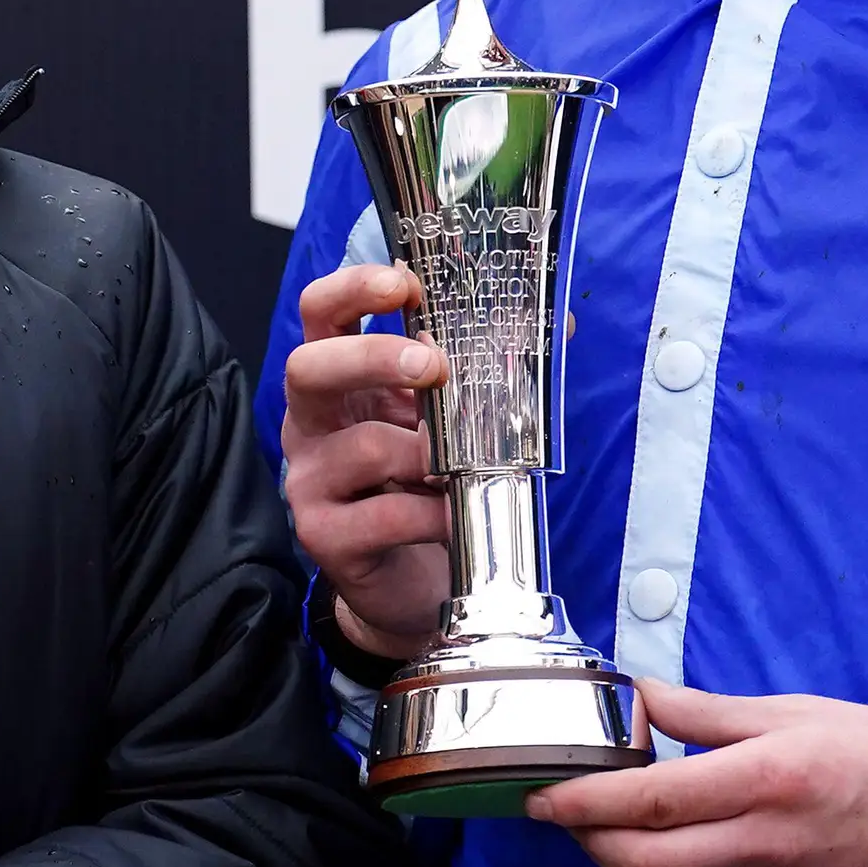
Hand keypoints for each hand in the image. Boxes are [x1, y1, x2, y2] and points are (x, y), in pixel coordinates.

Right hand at [281, 263, 451, 659]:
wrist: (412, 582)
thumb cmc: (426, 484)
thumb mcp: (447, 419)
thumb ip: (480, 373)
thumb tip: (559, 325)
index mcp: (338, 379)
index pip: (320, 314)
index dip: (352, 289)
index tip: (404, 284)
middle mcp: (309, 422)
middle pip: (308, 367)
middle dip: (373, 358)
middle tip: (432, 364)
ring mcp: (309, 479)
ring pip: (360, 447)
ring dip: (426, 453)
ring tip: (462, 467)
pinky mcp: (323, 535)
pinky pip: (383, 514)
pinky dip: (432, 513)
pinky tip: (454, 515)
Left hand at [527, 681, 867, 866]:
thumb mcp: (790, 712)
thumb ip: (705, 711)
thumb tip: (638, 697)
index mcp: (766, 780)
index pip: (652, 802)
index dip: (586, 802)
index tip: (544, 793)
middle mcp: (766, 842)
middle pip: (646, 864)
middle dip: (587, 842)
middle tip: (560, 811)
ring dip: (619, 864)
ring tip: (599, 825)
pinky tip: (662, 841)